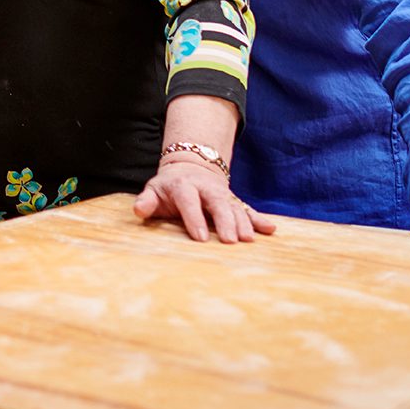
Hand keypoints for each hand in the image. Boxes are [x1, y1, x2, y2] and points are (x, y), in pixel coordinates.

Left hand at [132, 160, 275, 242]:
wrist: (189, 167)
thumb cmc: (168, 188)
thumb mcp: (154, 190)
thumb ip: (146, 201)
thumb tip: (139, 210)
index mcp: (184, 185)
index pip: (189, 200)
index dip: (194, 218)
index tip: (199, 238)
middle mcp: (206, 188)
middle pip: (218, 202)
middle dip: (225, 221)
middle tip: (231, 241)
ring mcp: (222, 193)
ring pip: (235, 206)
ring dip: (243, 222)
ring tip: (248, 239)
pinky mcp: (234, 200)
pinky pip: (248, 209)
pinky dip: (259, 219)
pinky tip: (270, 229)